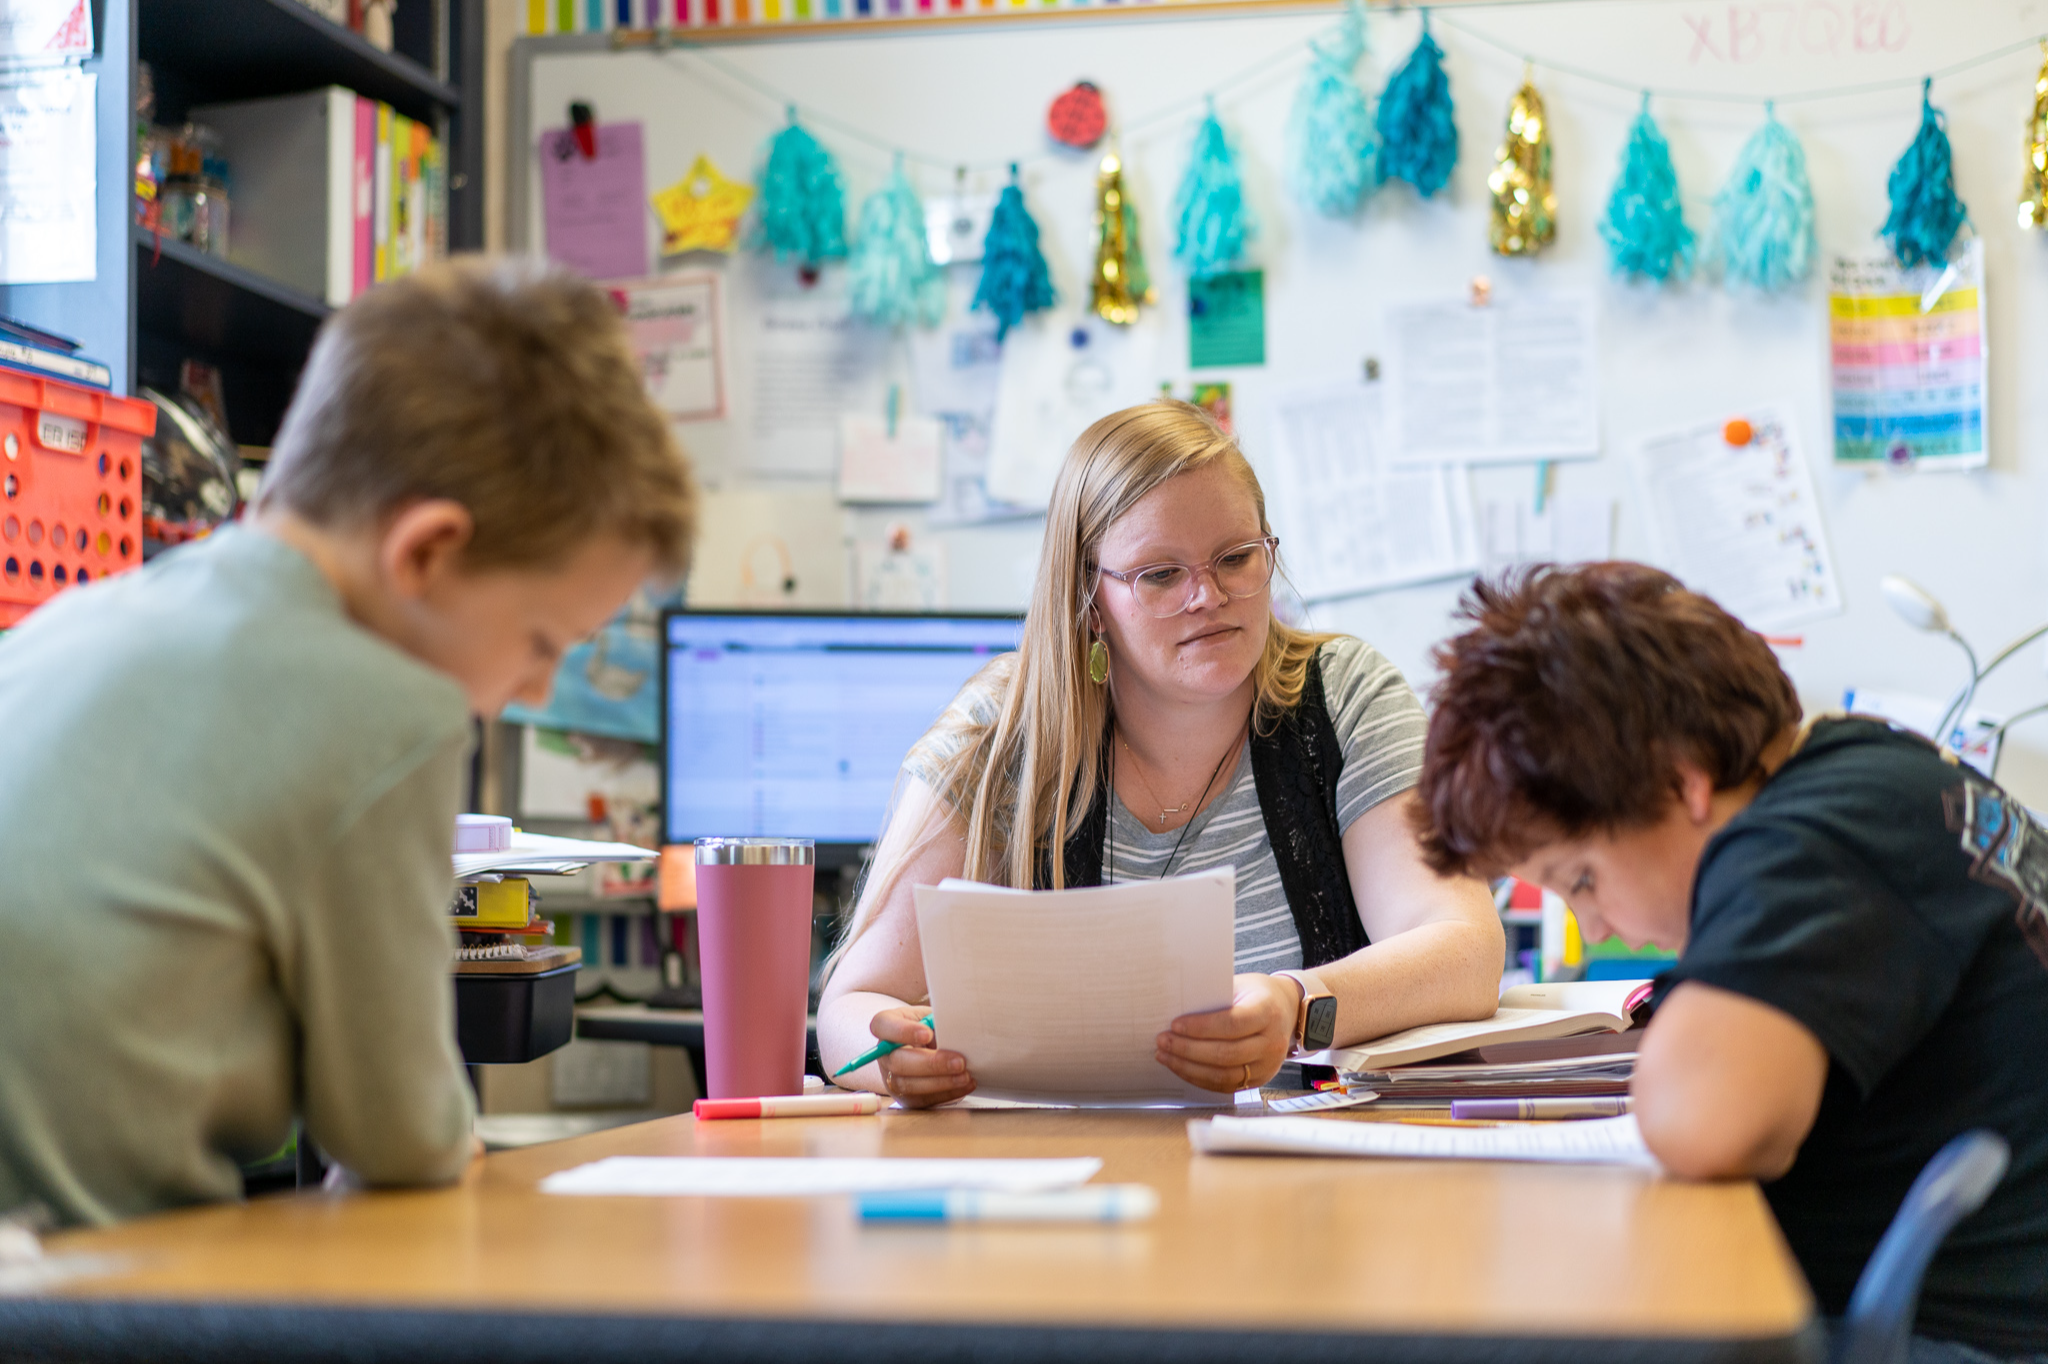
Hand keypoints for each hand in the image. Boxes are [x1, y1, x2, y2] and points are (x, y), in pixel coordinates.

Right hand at [869, 1006, 975, 1108]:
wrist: (930, 1045)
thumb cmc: (931, 1026)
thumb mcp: (932, 1015)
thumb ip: (939, 1021)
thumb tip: (958, 1032)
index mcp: (886, 1025)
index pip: (882, 1026)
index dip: (903, 1031)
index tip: (927, 1034)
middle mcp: (885, 1054)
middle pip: (898, 1062)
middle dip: (931, 1064)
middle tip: (959, 1062)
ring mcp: (892, 1078)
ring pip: (909, 1085)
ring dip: (941, 1082)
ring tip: (965, 1076)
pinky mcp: (906, 1097)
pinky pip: (923, 1099)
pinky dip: (948, 1093)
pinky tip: (965, 1085)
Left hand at [1156, 973, 1298, 1092]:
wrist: (1287, 1010)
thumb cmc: (1257, 994)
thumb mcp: (1240, 985)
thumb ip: (1214, 997)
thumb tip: (1176, 1009)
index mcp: (1267, 1011)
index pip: (1231, 1023)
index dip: (1201, 1027)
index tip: (1175, 1025)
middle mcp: (1271, 1042)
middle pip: (1226, 1053)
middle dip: (1188, 1049)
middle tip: (1163, 1041)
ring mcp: (1268, 1065)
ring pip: (1224, 1074)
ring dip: (1189, 1067)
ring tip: (1165, 1055)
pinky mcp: (1259, 1080)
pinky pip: (1225, 1085)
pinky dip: (1200, 1078)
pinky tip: (1181, 1067)